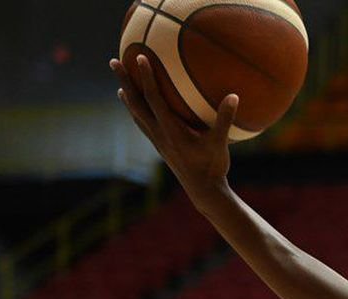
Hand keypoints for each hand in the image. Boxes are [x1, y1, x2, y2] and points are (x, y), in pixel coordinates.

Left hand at [110, 55, 235, 201]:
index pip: (154, 99)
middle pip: (136, 103)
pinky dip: (137, 112)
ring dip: (127, 98)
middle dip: (124, 82)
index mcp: (171, 130)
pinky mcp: (161, 147)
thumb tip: (234, 96)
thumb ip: (225, 119)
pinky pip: (143, 125)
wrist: (203, 191)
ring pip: (137, 114)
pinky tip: (137, 109)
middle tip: (113, 62)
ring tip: (120, 85)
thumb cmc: (213, 167)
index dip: (146, 77)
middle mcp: (159, 134)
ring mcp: (158, 141)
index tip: (140, 58)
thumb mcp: (220, 143)